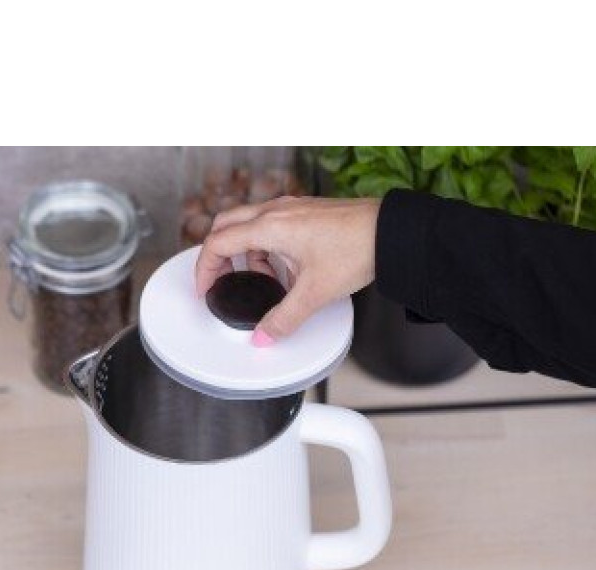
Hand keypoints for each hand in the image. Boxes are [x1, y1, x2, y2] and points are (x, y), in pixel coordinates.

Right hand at [195, 196, 380, 344]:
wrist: (391, 231)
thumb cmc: (357, 248)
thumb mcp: (314, 293)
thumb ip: (283, 318)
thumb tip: (264, 336)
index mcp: (270, 226)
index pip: (218, 242)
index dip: (205, 268)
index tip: (204, 289)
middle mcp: (276, 211)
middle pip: (226, 226)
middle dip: (217, 256)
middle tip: (219, 281)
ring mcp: (291, 208)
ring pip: (249, 226)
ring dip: (247, 254)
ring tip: (264, 282)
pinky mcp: (305, 212)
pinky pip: (271, 226)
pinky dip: (267, 248)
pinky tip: (285, 270)